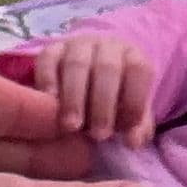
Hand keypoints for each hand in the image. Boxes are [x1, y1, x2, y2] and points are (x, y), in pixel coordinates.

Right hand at [15, 31, 157, 144]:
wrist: (87, 75)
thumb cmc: (114, 98)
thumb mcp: (129, 110)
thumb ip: (136, 126)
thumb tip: (133, 142)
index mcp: (132, 56)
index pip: (138, 69)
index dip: (134, 99)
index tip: (125, 131)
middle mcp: (106, 46)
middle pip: (107, 68)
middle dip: (103, 104)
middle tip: (98, 135)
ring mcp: (77, 45)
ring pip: (76, 64)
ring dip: (74, 97)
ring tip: (71, 127)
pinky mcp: (51, 49)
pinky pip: (47, 60)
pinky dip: (47, 81)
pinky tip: (48, 106)